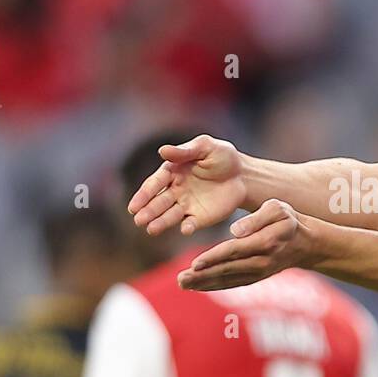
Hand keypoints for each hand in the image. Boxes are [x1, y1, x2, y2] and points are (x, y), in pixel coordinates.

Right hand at [128, 135, 246, 235]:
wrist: (244, 175)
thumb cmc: (223, 157)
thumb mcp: (205, 147)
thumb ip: (184, 151)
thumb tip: (162, 150)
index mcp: (172, 172)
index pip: (154, 184)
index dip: (143, 195)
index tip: (133, 206)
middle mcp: (175, 191)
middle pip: (158, 202)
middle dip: (148, 211)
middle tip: (138, 220)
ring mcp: (187, 205)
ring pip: (170, 215)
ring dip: (160, 222)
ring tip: (151, 229)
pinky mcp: (200, 218)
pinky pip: (190, 224)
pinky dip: (187, 227)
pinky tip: (185, 229)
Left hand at [177, 199, 317, 290]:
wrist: (306, 244)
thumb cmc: (287, 221)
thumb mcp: (278, 209)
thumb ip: (256, 218)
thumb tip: (235, 231)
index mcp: (266, 242)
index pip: (235, 251)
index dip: (214, 258)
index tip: (195, 263)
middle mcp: (261, 262)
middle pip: (227, 269)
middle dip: (203, 276)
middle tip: (180, 279)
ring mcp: (258, 273)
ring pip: (228, 280)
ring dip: (204, 284)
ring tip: (182, 284)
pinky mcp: (256, 278)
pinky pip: (233, 283)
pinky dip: (214, 286)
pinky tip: (196, 286)